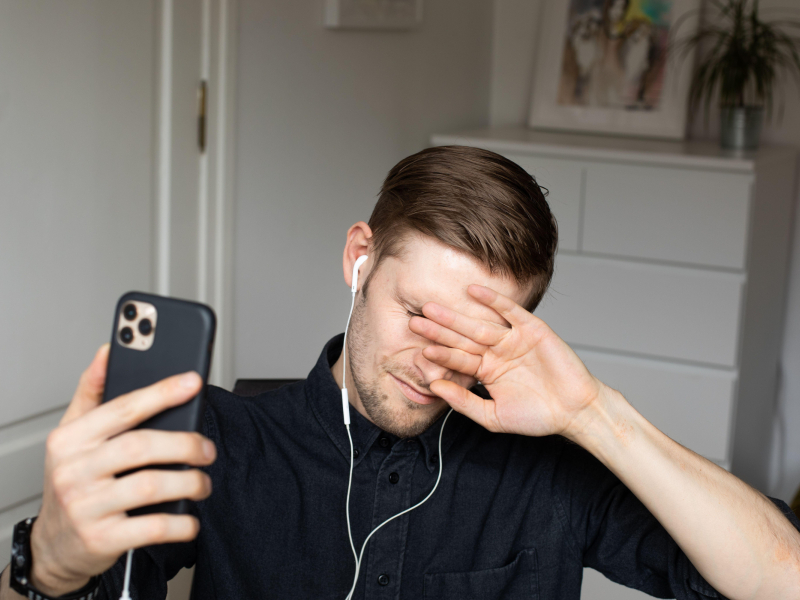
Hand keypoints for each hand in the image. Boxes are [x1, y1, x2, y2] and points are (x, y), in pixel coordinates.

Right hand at [29, 345, 215, 595]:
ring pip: (151, 485)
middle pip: (141, 446)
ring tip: (202, 483)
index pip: (122, 409)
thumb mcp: (72, 435)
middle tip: (207, 450)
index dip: (161, 393)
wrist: (53, 545)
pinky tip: (191, 519)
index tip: (193, 382)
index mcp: (70, 439)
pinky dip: (181, 523)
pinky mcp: (101, 539)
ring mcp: (86, 507)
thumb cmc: (73, 482)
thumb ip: (91, 391)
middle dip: (185, 444)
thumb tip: (107, 351)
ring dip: (189, 482)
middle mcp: (74, 471)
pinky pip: (152, 527)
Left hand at [409, 284, 606, 438]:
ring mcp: (513, 339)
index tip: (417, 349)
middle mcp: (496, 353)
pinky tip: (473, 291)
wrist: (575, 412)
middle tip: (415, 322)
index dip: (439, 354)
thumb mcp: (493, 416)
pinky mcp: (532, 329)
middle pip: (462, 339)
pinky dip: (493, 300)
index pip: (457, 360)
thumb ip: (464, 402)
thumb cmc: (537, 417)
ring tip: (432, 308)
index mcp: (486, 371)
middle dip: (439, 331)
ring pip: (479, 325)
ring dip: (456, 316)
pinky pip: (510, 311)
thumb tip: (435, 388)